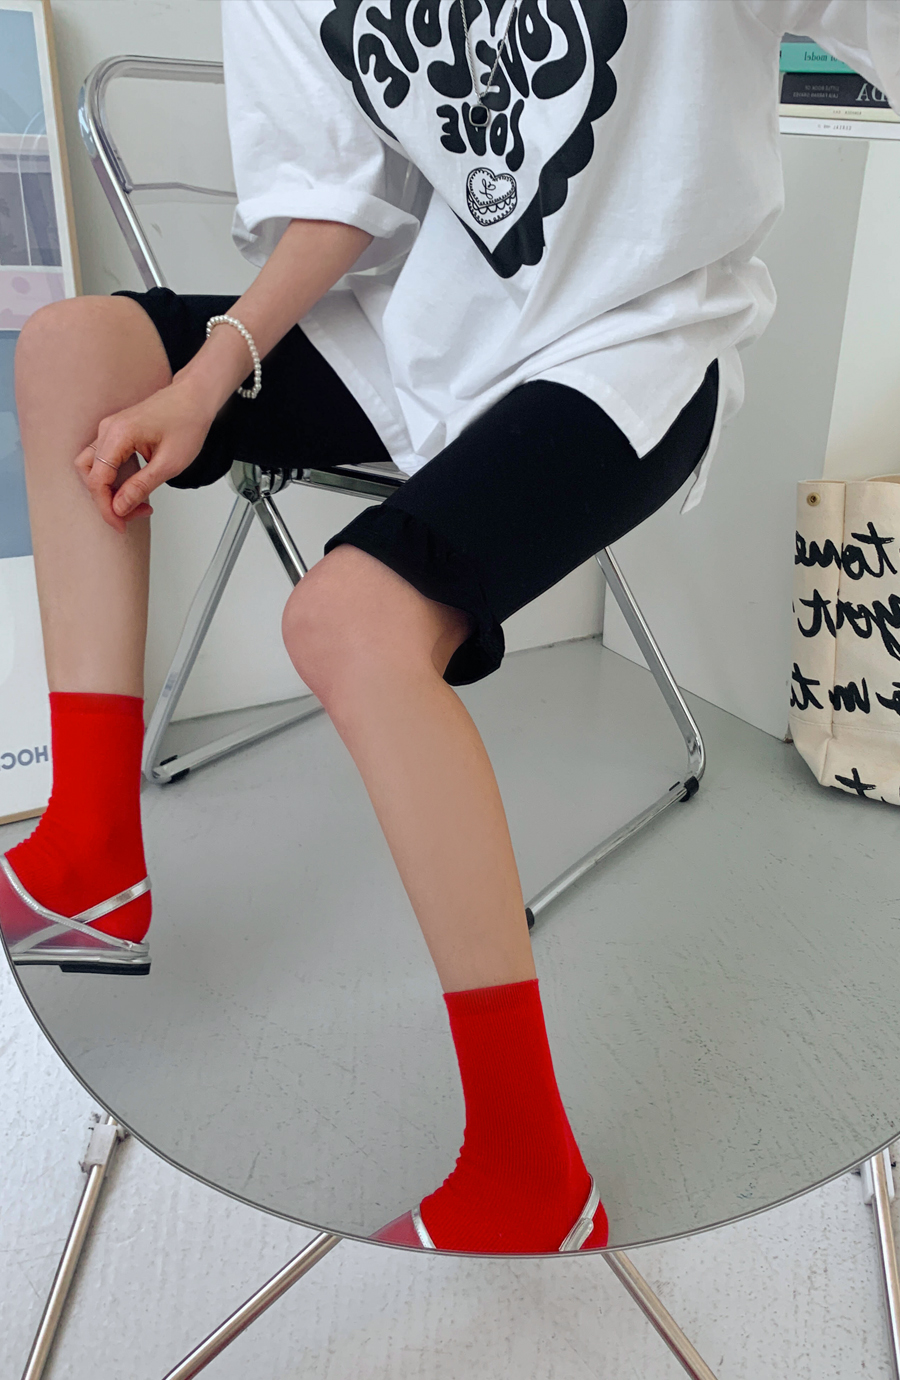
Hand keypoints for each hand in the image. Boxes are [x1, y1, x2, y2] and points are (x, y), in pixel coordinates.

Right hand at [73, 378, 218, 533]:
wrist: (194, 398)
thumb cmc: (187, 422)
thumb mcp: (169, 463)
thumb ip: (141, 486)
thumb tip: (119, 507)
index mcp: (119, 435)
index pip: (98, 480)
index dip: (106, 507)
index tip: (121, 524)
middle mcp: (108, 429)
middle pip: (90, 475)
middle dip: (108, 501)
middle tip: (132, 514)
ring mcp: (109, 429)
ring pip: (92, 468)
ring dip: (107, 490)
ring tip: (133, 503)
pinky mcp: (115, 433)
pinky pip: (102, 460)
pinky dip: (112, 479)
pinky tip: (132, 488)